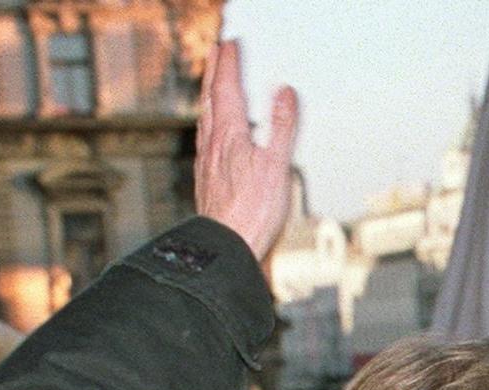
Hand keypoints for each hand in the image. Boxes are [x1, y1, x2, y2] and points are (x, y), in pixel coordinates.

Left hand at [195, 40, 298, 261]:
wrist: (227, 244)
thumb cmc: (252, 212)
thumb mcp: (276, 165)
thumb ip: (281, 127)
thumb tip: (284, 93)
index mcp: (230, 135)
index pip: (227, 89)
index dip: (229, 64)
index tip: (230, 45)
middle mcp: (213, 143)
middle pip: (210, 98)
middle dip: (213, 72)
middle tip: (216, 52)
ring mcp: (207, 159)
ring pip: (205, 116)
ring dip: (208, 95)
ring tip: (211, 84)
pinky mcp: (207, 176)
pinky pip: (205, 137)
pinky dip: (208, 122)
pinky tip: (211, 131)